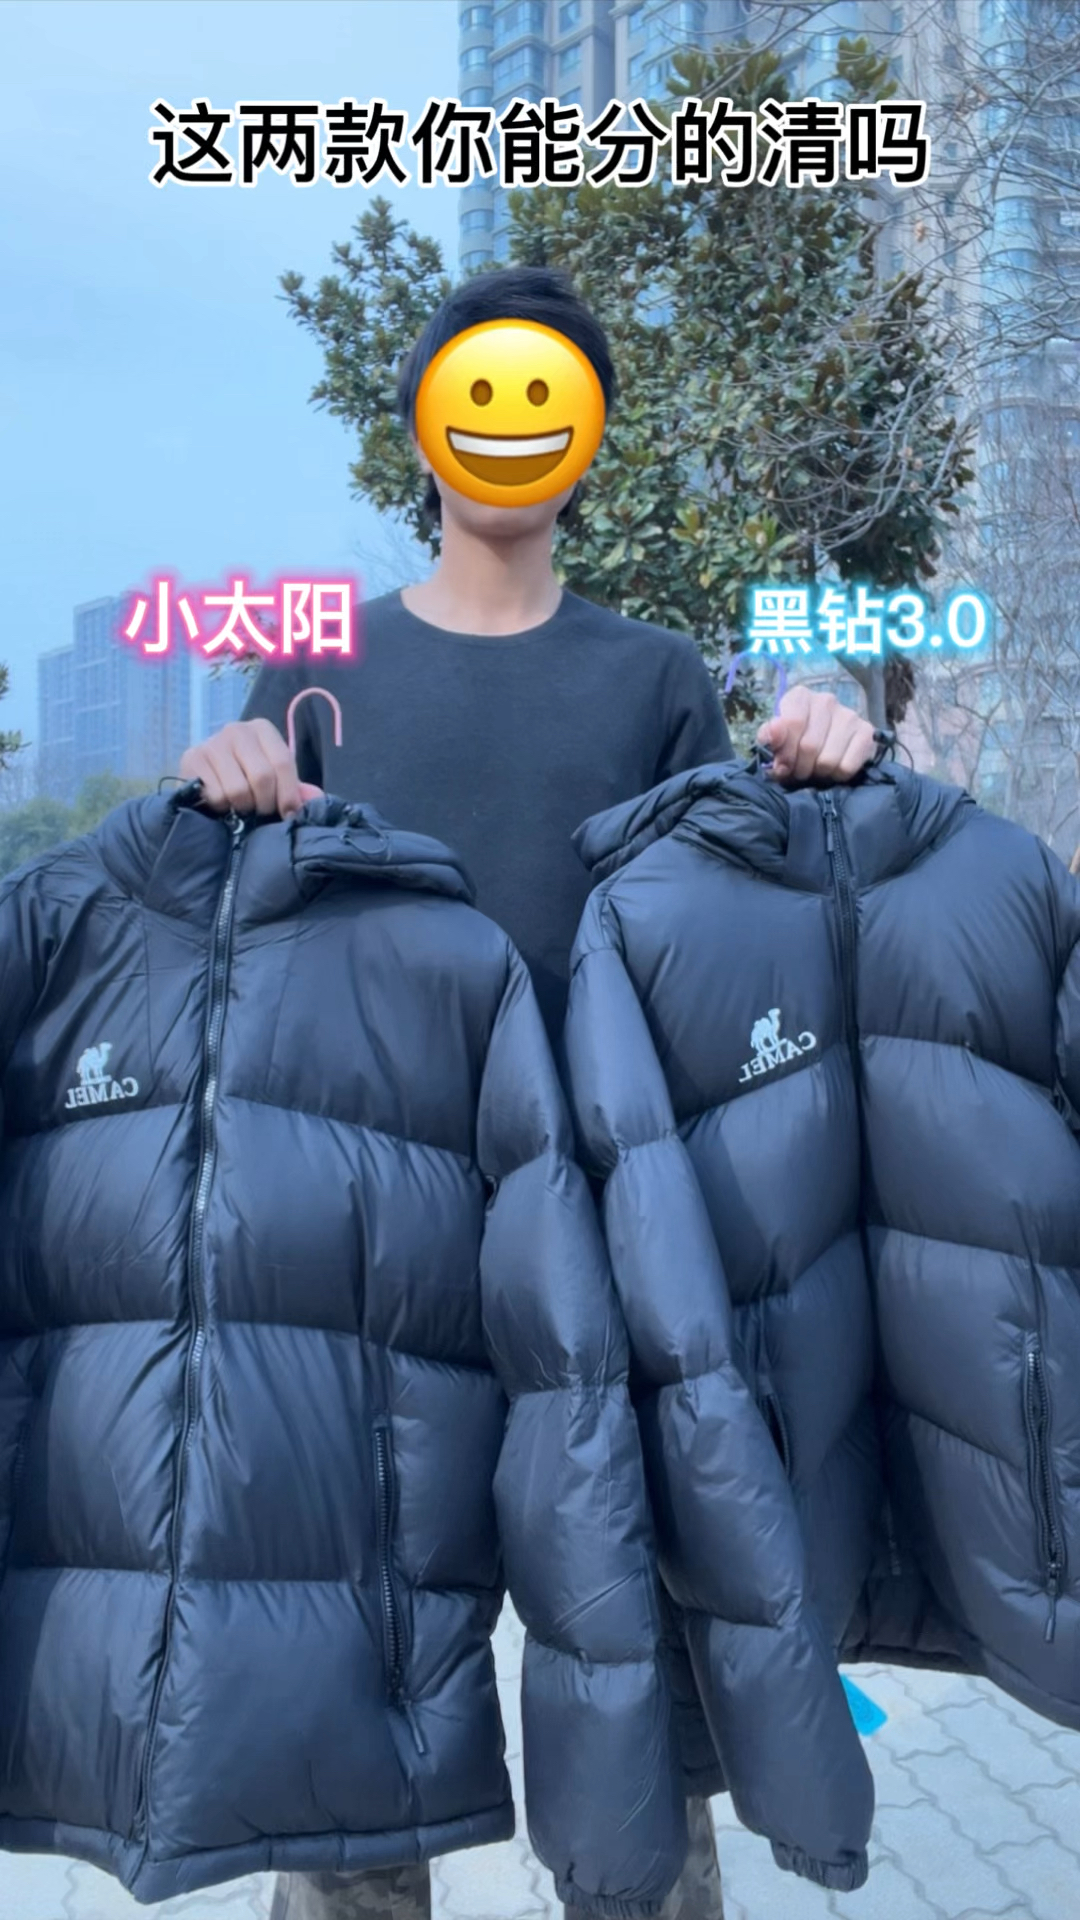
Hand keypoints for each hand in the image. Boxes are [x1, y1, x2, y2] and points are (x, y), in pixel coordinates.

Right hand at [177, 719, 322, 817]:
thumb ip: (296, 789)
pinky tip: (220, 801)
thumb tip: (314, 798)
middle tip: (260, 811)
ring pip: (238, 790)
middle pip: (262, 777)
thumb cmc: (245, 777)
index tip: (288, 814)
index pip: (283, 762)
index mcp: (262, 729)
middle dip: (265, 803)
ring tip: (239, 805)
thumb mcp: (274, 779)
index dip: (289, 794)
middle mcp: (237, 730)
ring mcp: (212, 743)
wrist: (203, 778)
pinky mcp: (192, 759)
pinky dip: (222, 806)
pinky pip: (216, 795)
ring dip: (242, 807)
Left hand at [756, 688, 875, 786]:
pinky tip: (833, 768)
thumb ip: (768, 738)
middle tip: (798, 771)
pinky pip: (847, 767)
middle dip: (799, 767)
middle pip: (809, 746)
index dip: (785, 752)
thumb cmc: (795, 742)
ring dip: (818, 773)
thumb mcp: (776, 740)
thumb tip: (772, 734)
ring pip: (828, 760)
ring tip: (814, 769)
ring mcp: (849, 715)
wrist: (828, 745)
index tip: (781, 765)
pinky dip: (837, 776)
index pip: (792, 723)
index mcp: (799, 696)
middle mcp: (826, 700)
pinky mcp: (867, 733)